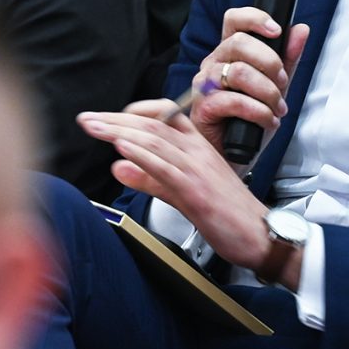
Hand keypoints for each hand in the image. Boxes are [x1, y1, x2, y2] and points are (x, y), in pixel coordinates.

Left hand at [77, 105, 274, 271]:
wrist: (261, 235)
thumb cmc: (228, 214)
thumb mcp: (183, 191)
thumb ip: (151, 178)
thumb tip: (119, 166)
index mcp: (198, 148)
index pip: (165, 116)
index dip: (134, 113)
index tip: (108, 118)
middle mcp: (197, 152)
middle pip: (152, 125)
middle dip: (115, 120)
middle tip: (87, 119)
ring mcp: (197, 168)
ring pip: (156, 140)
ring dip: (120, 131)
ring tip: (95, 128)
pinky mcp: (196, 190)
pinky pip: (166, 168)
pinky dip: (142, 155)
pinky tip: (122, 148)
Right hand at [185, 7, 308, 159]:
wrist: (234, 157)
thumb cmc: (249, 121)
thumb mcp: (275, 87)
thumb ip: (287, 59)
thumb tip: (301, 29)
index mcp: (228, 53)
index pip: (234, 20)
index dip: (255, 18)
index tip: (277, 31)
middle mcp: (213, 63)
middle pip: (239, 42)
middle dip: (270, 63)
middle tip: (283, 84)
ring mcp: (204, 85)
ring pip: (239, 72)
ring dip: (267, 92)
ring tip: (277, 109)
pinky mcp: (203, 107)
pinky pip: (234, 101)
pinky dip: (259, 112)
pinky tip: (268, 121)